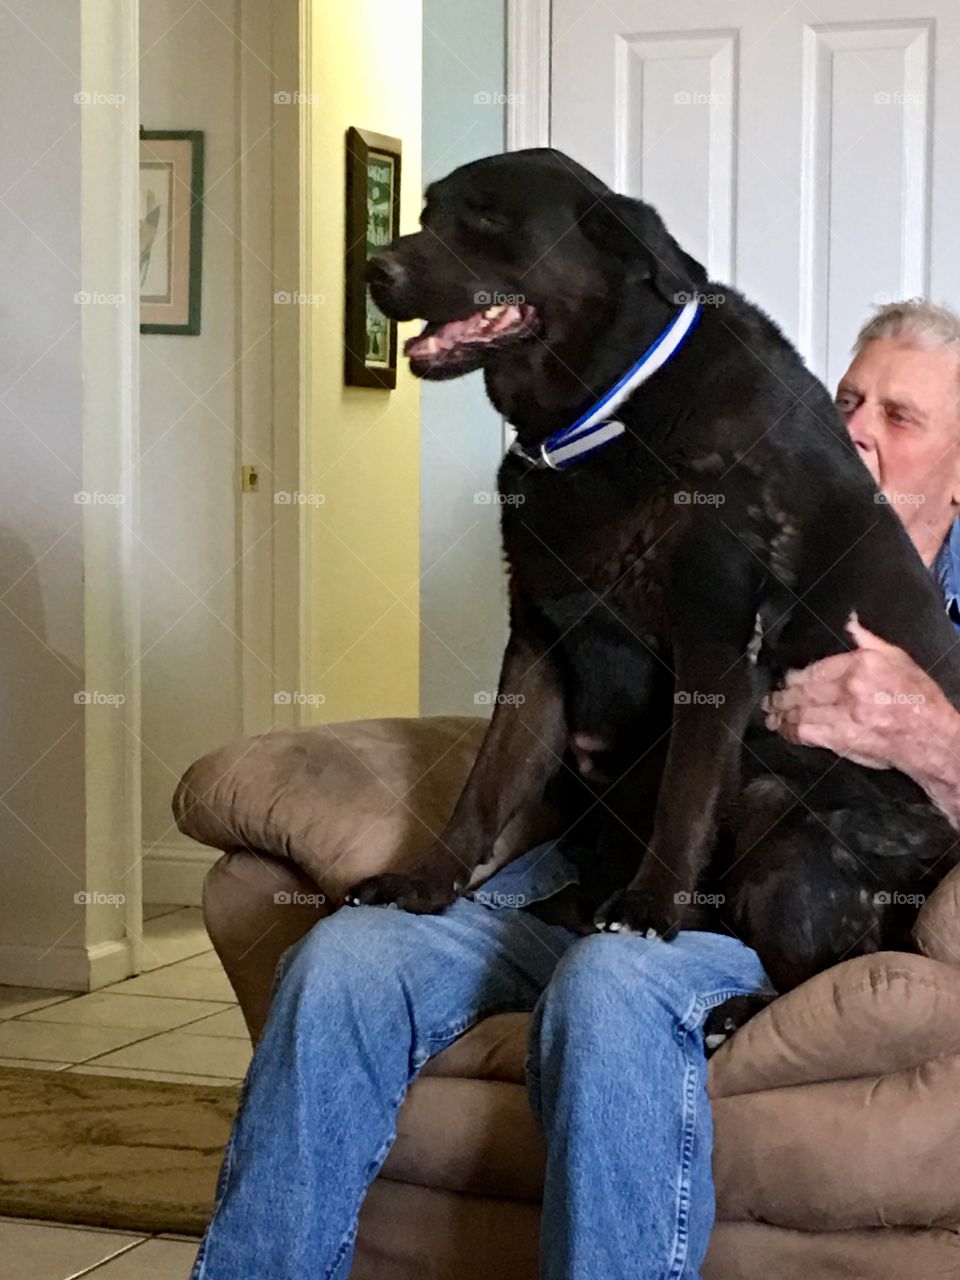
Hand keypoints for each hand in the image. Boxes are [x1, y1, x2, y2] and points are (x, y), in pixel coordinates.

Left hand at [763, 614, 958, 777]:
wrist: (931, 737)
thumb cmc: (918, 698)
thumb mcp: (897, 658)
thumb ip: (868, 639)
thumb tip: (848, 622)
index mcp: (861, 665)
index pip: (817, 668)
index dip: (794, 675)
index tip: (784, 678)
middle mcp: (850, 688)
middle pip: (803, 689)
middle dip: (781, 695)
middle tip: (767, 698)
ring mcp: (844, 715)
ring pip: (800, 712)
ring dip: (780, 714)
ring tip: (769, 714)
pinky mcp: (843, 739)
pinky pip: (807, 733)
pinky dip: (791, 731)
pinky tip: (783, 730)